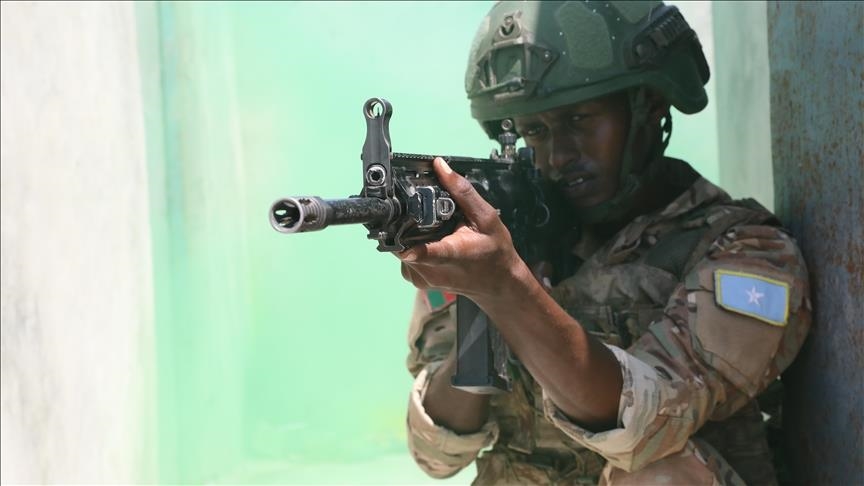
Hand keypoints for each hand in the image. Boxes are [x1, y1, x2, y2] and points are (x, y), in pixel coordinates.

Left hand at [396, 158, 526, 300]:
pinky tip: (428, 240)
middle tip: (423, 212)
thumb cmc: (495, 251)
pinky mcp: (415, 279)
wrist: (498, 282)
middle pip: (401, 238)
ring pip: (399, 245)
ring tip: (431, 228)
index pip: (425, 251)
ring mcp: (421, 277)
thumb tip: (440, 166)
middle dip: (406, 221)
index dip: (407, 239)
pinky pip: (402, 255)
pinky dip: (411, 243)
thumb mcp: (487, 217)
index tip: (395, 226)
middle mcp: (431, 269)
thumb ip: (462, 191)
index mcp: (451, 254)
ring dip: (409, 232)